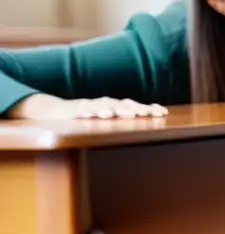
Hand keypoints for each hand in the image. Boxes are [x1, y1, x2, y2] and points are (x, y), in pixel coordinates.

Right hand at [7, 93, 167, 119]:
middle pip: (123, 105)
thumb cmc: (85, 117)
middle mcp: (104, 104)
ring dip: (116, 109)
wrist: (52, 111)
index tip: (163, 112)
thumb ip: (123, 123)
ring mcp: (89, 106)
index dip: (149, 108)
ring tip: (127, 113)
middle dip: (137, 108)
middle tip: (149, 113)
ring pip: (104, 106)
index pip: (135, 106)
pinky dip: (91, 111)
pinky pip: (82, 110)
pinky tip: (98, 114)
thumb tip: (147, 129)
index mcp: (114, 107)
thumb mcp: (106, 121)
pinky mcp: (73, 110)